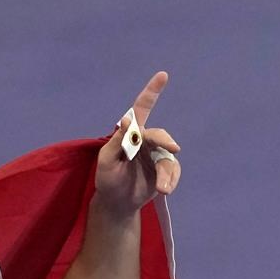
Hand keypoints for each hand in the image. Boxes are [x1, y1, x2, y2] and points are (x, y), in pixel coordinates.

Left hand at [94, 71, 181, 213]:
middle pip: (159, 135)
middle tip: (173, 148)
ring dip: (166, 172)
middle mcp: (145, 142)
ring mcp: (156, 155)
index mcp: (130, 135)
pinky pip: (173, 171)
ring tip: (162, 188)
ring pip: (168, 157)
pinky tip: (165, 190)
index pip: (141, 110)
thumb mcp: (106, 161)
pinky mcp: (164, 170)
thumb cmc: (108, 180)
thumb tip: (127, 119)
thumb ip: (116, 141)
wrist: (118, 203)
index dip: (151, 92)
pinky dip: (171, 180)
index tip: (162, 75)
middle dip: (165, 140)